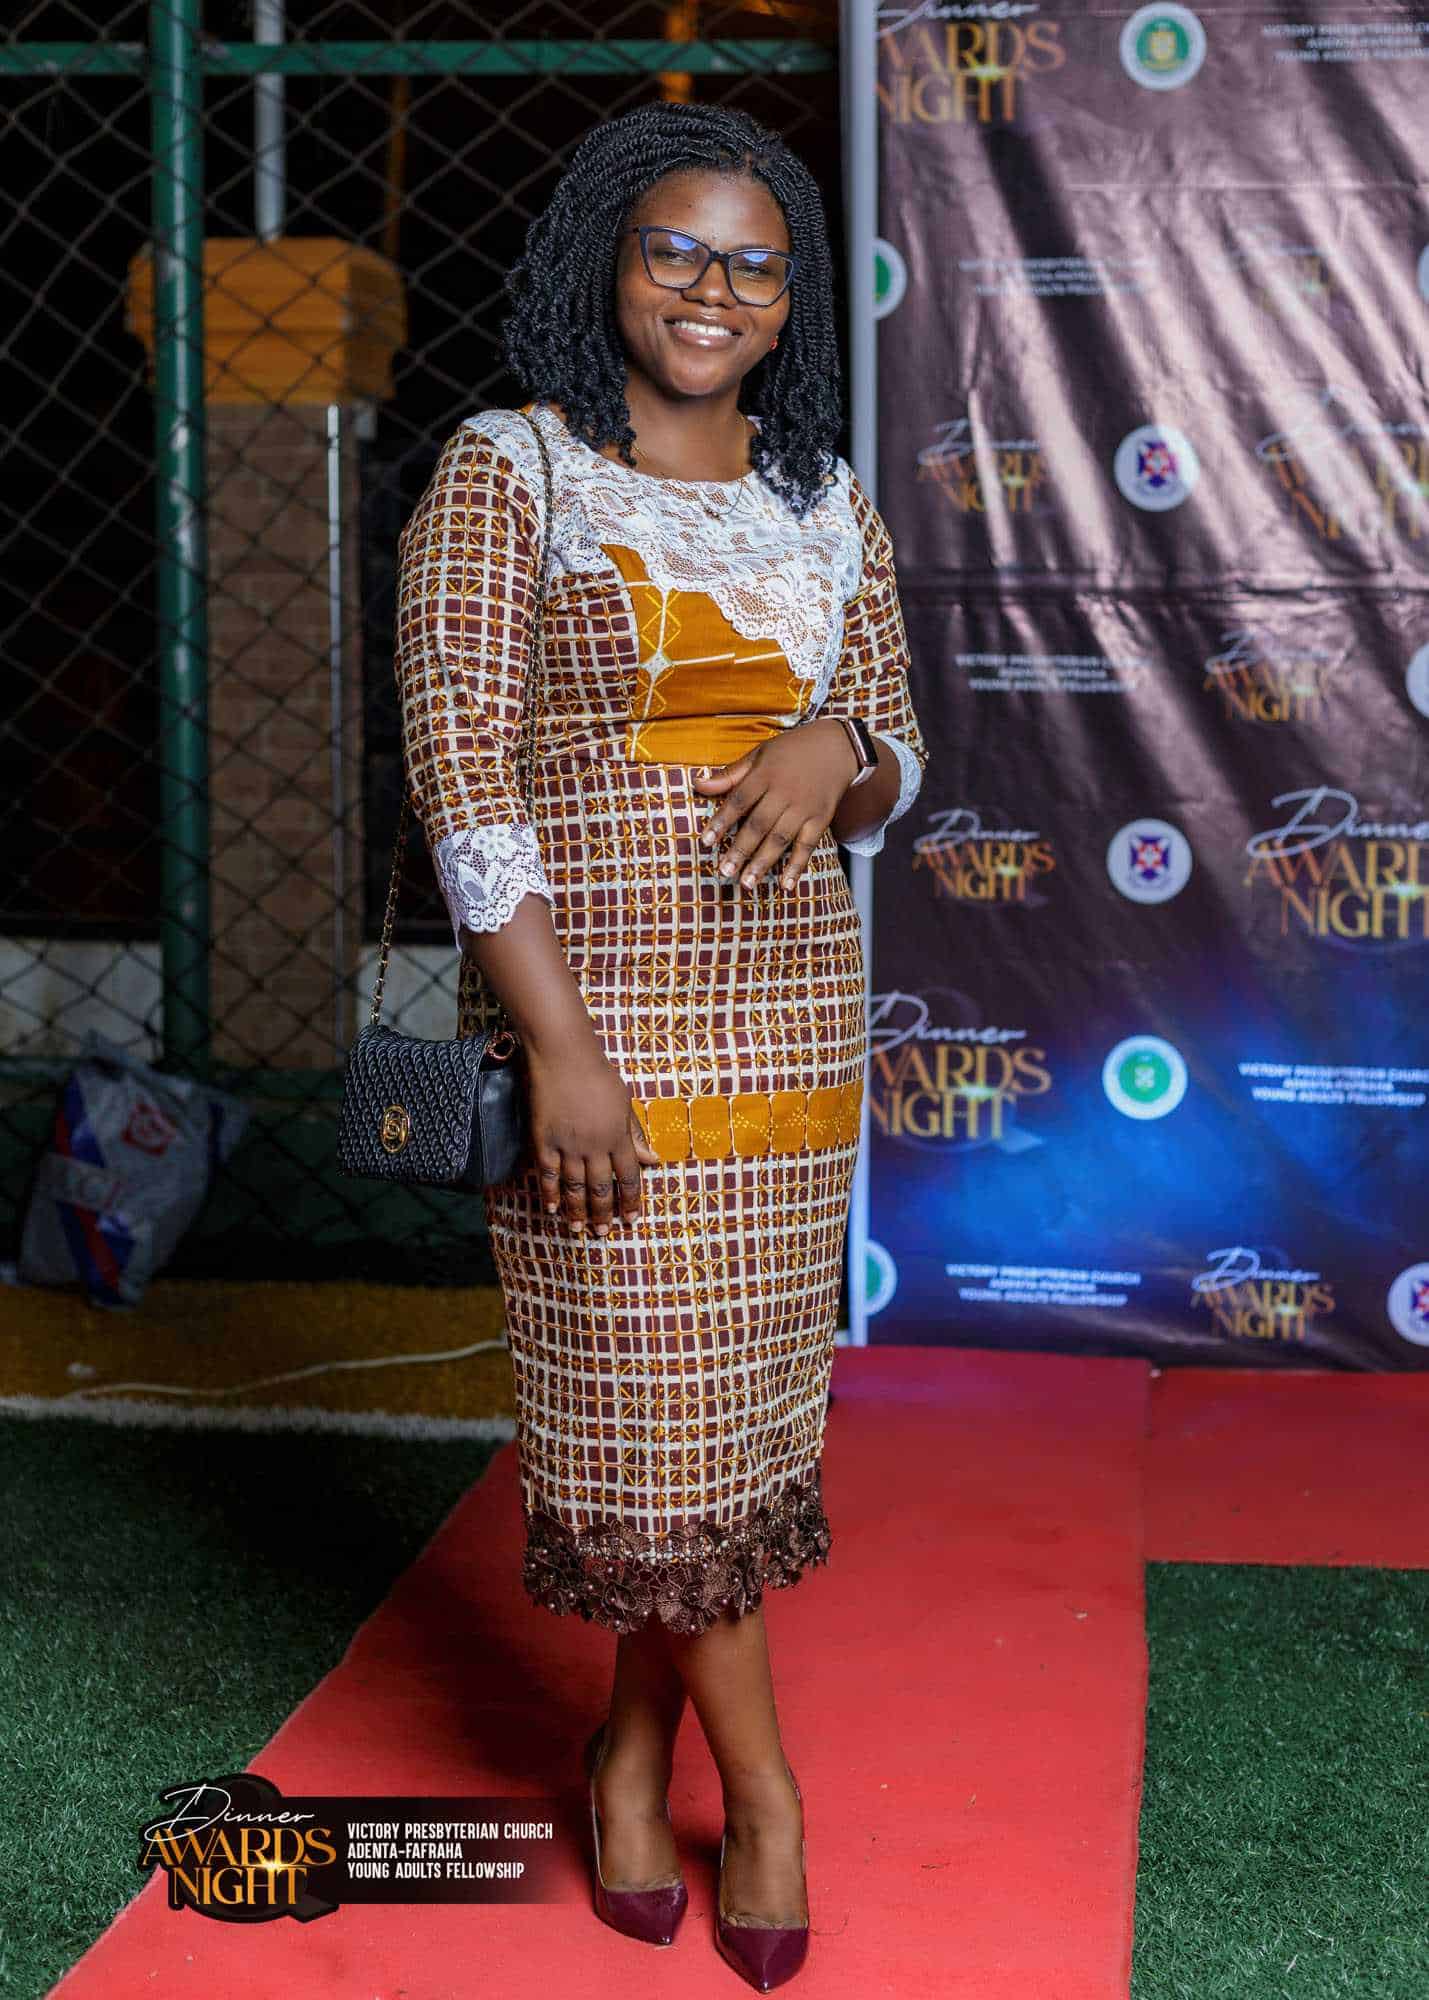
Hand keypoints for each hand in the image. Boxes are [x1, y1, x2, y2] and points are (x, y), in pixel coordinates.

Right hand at [524, 1044, 661, 1236]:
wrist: (563, 1055)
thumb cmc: (598, 1074)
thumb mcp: (624, 1102)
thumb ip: (635, 1134)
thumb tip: (652, 1160)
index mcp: (618, 1136)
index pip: (628, 1177)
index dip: (630, 1200)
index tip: (631, 1218)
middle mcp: (595, 1145)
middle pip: (601, 1188)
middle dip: (604, 1213)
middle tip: (604, 1232)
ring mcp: (568, 1144)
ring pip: (575, 1187)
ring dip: (578, 1211)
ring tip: (579, 1229)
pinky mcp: (544, 1140)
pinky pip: (548, 1174)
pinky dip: (550, 1193)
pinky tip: (552, 1209)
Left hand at [690, 720, 859, 889]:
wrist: (837, 747)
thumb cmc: (791, 751)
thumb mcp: (759, 755)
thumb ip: (730, 775)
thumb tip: (698, 784)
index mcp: (765, 775)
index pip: (739, 801)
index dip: (721, 822)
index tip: (706, 841)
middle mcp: (784, 792)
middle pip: (758, 825)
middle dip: (740, 850)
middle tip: (724, 872)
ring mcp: (804, 808)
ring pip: (780, 838)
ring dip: (763, 862)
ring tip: (747, 883)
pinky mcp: (820, 819)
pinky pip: (808, 845)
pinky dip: (797, 866)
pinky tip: (786, 885)